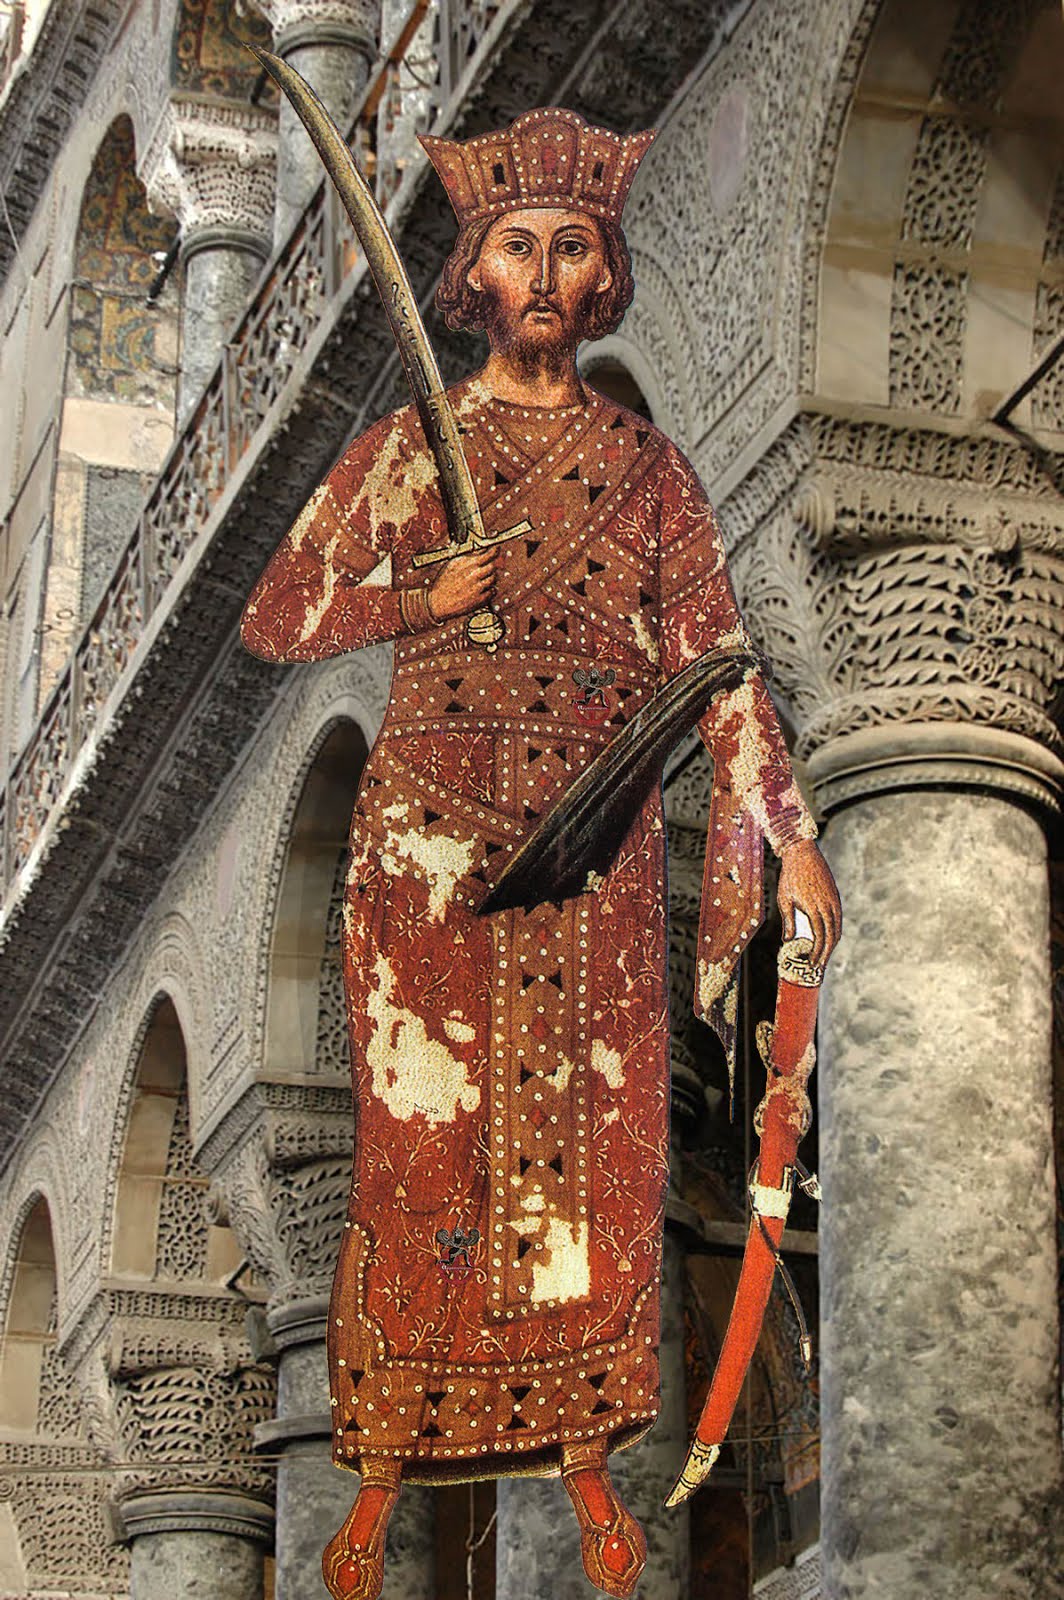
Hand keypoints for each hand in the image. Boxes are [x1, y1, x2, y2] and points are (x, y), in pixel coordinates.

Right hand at [427, 546, 498, 619]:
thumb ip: (466, 558)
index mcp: (465, 563)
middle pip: (492, 565)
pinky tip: (482, 590)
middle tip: (489, 568)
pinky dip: (490, 590)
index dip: (494, 550)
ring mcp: (476, 587)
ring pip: (493, 578)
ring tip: (481, 581)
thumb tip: (480, 551)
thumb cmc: (442, 584)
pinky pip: (493, 591)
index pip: (486, 553)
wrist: (436, 604)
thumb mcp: (451, 566)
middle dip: (492, 566)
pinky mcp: (479, 600)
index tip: (497, 549)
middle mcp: (472, 574)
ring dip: (491, 578)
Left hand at [777, 839, 841, 968]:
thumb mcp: (784, 899)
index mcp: (815, 908)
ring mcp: (834, 901)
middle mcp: (828, 906)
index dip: (817, 953)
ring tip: (823, 956)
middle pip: (832, 937)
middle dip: (826, 954)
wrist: (803, 853)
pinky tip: (829, 938)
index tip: (812, 963)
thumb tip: (788, 940)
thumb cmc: (790, 876)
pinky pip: (839, 919)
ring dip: (832, 944)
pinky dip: (835, 932)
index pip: (820, 938)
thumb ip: (788, 921)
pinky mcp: (836, 896)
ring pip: (838, 929)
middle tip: (819, 965)